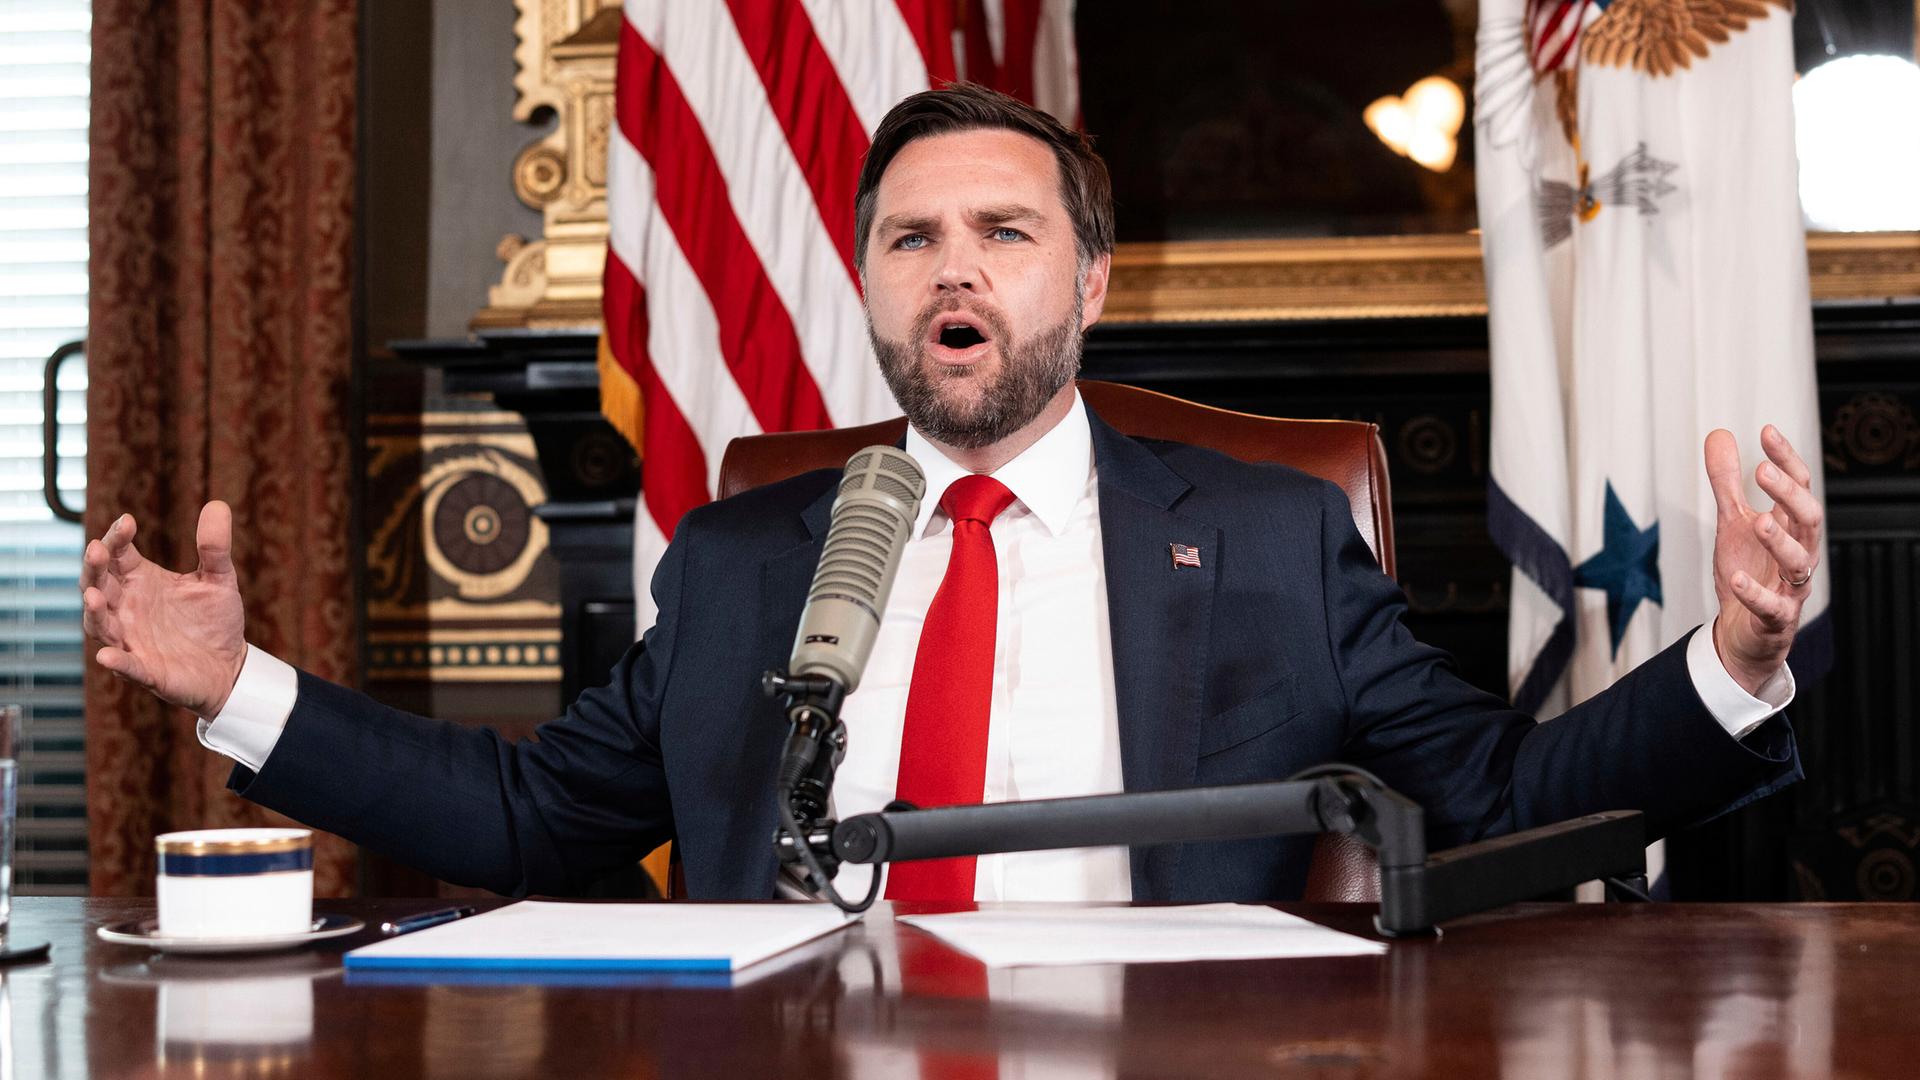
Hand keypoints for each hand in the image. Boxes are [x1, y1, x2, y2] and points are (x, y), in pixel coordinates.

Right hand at [80, 502, 247, 716]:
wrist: (230, 665)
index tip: (128, 522)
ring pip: (101, 624)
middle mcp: (128, 608)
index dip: (117, 538)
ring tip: (94, 595)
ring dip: (95, 611)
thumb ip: (215, 547)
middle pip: (99, 584)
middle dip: (94, 569)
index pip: (118, 555)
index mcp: (141, 581)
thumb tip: (218, 505)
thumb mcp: (220, 579)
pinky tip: (108, 656)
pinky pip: (126, 665)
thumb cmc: (215, 621)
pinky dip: (117, 661)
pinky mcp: (146, 670)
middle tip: (96, 550)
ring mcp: (132, 639)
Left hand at [1704, 426, 1821, 696]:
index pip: (1800, 487)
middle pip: (1810, 519)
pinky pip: (1772, 606)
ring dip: (1780, 540)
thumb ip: (1727, 483)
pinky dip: (1754, 593)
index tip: (1766, 431)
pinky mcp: (1775, 618)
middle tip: (1763, 470)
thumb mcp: (1732, 522)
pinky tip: (1735, 577)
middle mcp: (1798, 554)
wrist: (1742, 631)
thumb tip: (1719, 434)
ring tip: (1758, 521)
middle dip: (1790, 494)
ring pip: (1799, 563)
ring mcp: (1790, 587)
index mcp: (1791, 528)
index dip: (1787, 459)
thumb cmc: (1746, 570)